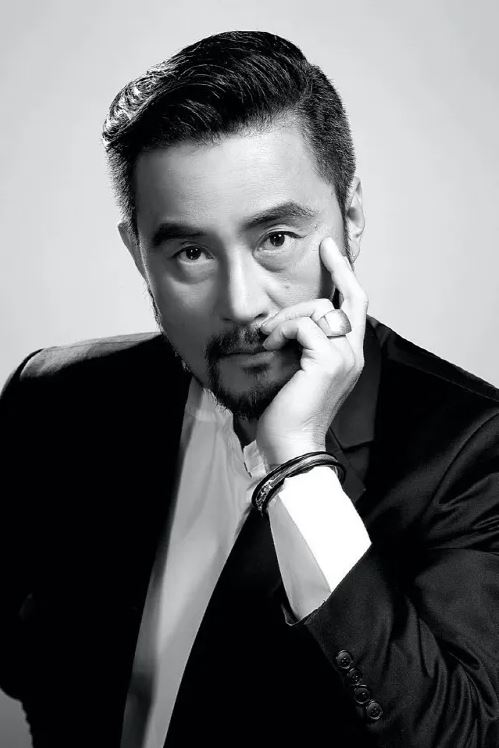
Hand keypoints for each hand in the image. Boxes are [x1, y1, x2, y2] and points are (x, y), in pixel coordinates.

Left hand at [256, 237, 367, 467]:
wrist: (290, 444)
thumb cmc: (287, 413)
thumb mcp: (296, 370)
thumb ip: (301, 344)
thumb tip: (281, 321)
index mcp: (348, 356)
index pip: (355, 303)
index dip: (344, 273)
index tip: (329, 249)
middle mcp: (353, 353)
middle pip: (337, 300)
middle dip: (307, 296)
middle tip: (277, 317)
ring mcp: (345, 356)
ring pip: (319, 308)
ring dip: (286, 320)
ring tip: (268, 340)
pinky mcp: (329, 360)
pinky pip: (304, 324)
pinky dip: (282, 331)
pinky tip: (270, 347)